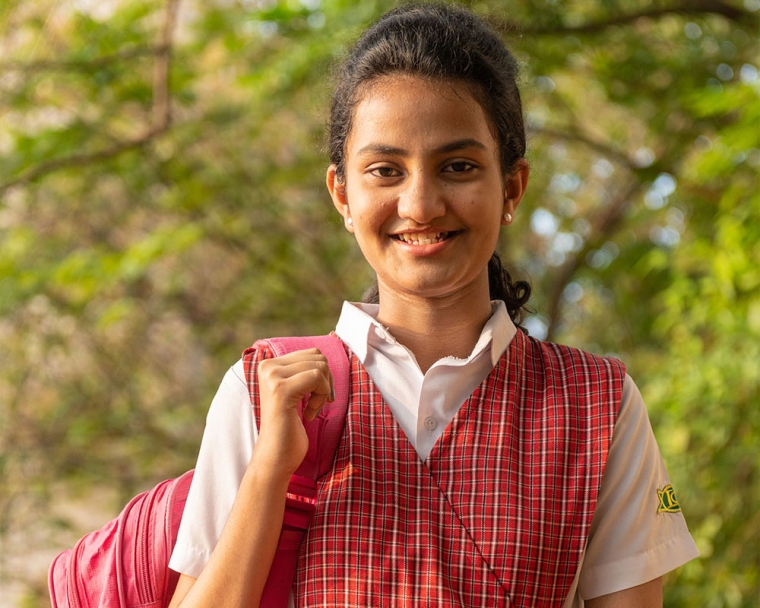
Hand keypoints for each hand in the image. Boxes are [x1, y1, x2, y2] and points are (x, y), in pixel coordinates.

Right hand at [252, 348, 333, 478]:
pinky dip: (321, 397)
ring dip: (323, 390)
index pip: (312, 353)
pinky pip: (317, 377)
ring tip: (311, 409)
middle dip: (325, 381)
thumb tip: (323, 356)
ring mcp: (272, 376)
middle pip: (318, 357)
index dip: (323, 375)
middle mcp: (267, 366)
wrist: (275, 457)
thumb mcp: (296, 391)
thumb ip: (302, 371)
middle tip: (316, 404)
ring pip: (319, 366)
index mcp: (268, 364)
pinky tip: (309, 414)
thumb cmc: (289, 428)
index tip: (316, 397)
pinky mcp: (281, 389)